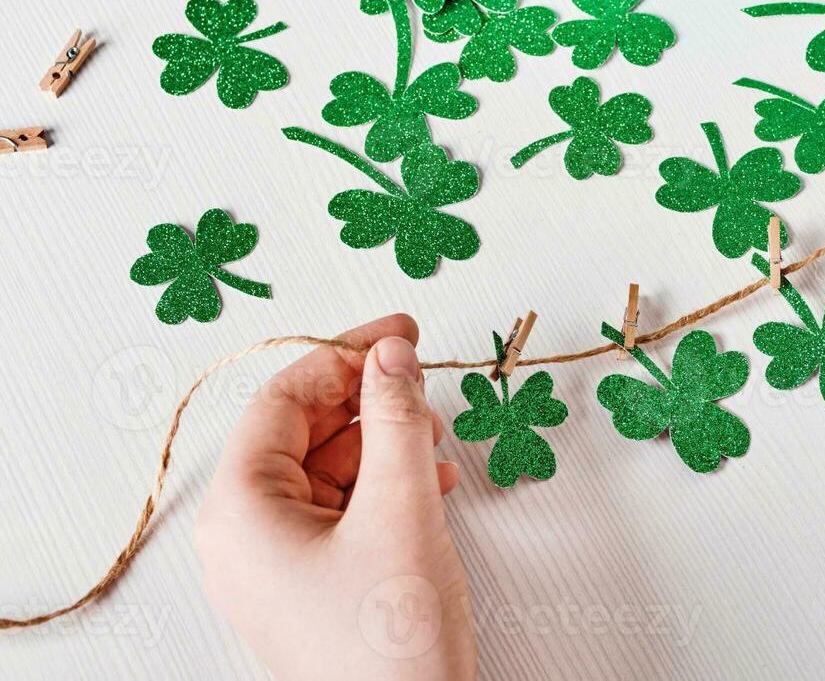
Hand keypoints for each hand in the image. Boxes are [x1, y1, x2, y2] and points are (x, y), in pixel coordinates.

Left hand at [195, 314, 475, 679]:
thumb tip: (391, 352)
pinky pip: (338, 509)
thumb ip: (397, 417)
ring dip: (382, 440)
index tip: (403, 333)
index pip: (284, 397)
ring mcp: (273, 563)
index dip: (345, 352)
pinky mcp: (307, 583)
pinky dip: (383, 484)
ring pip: (325, 468)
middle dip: (367, 398)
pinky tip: (430, 479)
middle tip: (423, 372)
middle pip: (302, 430)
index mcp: (240, 509)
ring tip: (434, 436)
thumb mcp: (401, 509)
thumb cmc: (389, 642)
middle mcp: (243, 533)